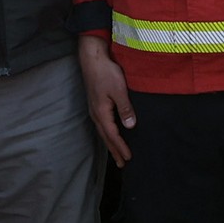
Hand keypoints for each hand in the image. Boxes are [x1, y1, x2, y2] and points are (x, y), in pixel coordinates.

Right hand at [77, 37, 135, 166]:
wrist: (93, 59)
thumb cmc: (106, 73)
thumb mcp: (119, 90)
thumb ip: (125, 108)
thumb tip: (130, 126)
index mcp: (101, 113)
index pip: (112, 135)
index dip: (121, 147)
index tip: (128, 158)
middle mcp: (96, 114)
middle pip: (106, 137)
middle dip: (114, 150)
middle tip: (122, 163)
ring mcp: (95, 109)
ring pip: (103, 131)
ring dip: (110, 143)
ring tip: (117, 153)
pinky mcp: (96, 104)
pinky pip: (102, 124)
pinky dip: (108, 133)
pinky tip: (112, 133)